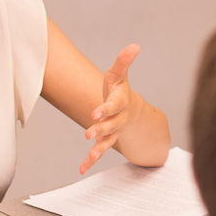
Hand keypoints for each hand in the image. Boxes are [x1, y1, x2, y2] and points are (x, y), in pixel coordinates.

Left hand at [80, 44, 139, 174]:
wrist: (133, 113)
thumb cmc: (120, 91)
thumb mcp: (120, 75)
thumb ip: (124, 61)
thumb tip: (134, 45)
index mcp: (120, 102)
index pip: (114, 105)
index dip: (105, 109)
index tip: (95, 113)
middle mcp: (119, 119)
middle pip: (111, 125)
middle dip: (101, 129)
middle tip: (89, 133)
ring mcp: (113, 132)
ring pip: (107, 141)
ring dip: (98, 150)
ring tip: (90, 158)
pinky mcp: (106, 141)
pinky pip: (99, 152)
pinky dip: (90, 161)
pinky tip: (81, 169)